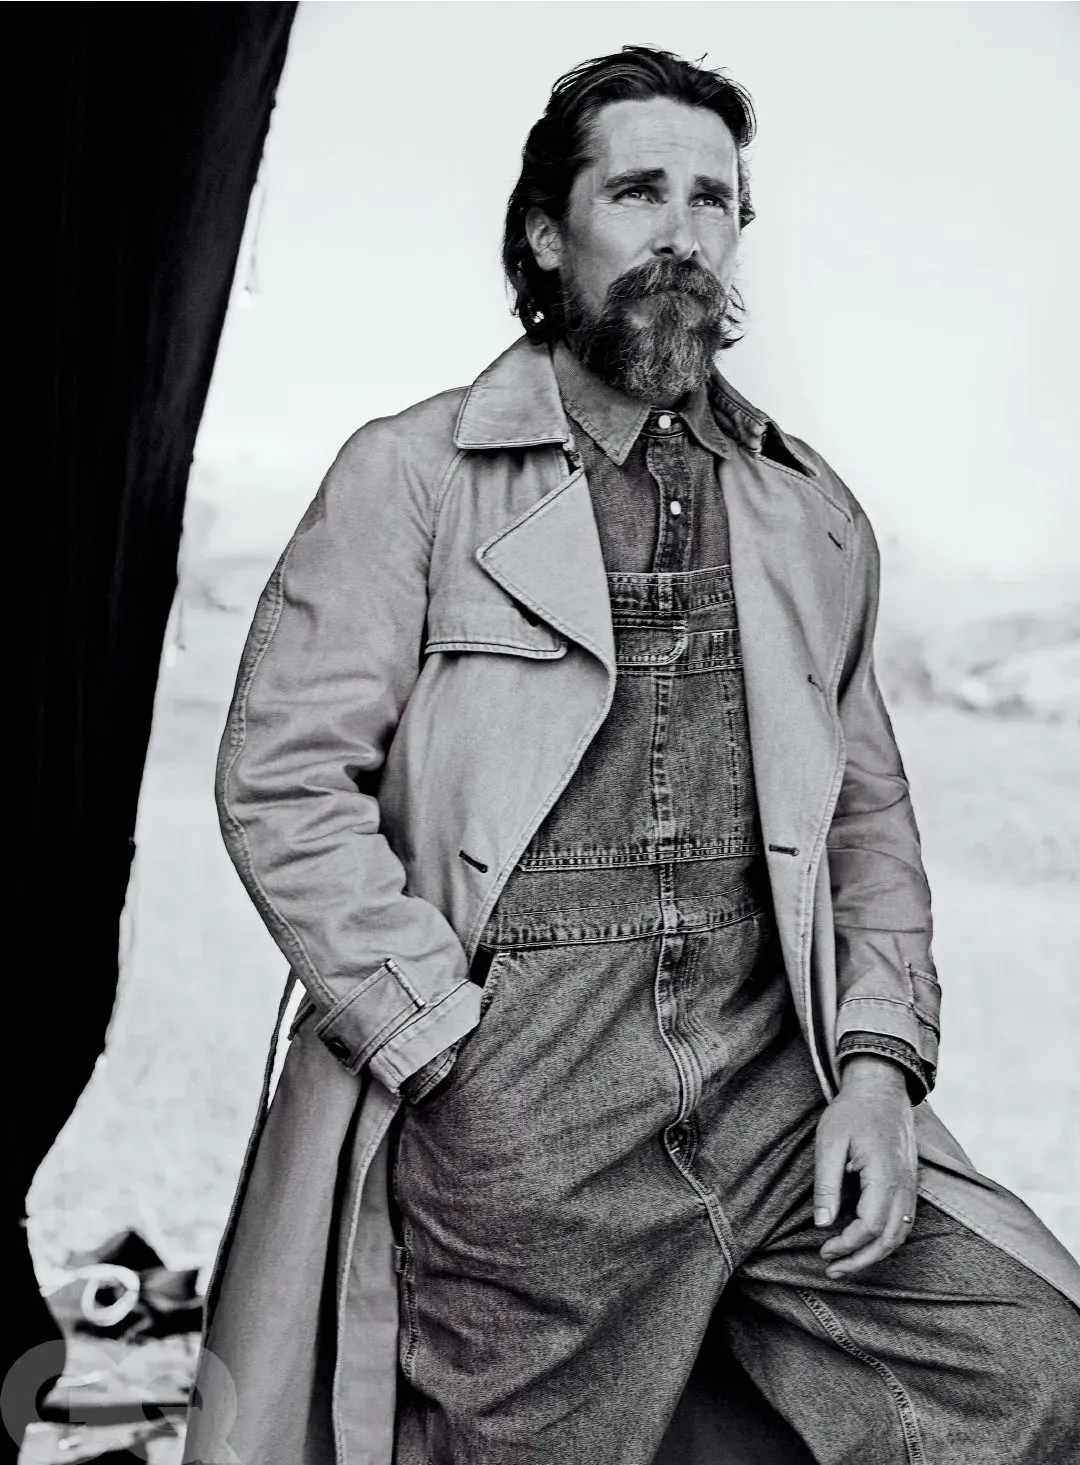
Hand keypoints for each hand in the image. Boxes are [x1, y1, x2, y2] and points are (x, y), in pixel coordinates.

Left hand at [813, 1055, 917, 1278]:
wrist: (881, 1089)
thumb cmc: (852, 1112)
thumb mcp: (830, 1142)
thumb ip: (826, 1184)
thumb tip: (822, 1224)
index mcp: (884, 1175)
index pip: (870, 1226)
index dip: (847, 1245)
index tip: (823, 1249)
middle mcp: (904, 1186)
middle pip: (889, 1239)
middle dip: (860, 1260)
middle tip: (832, 1269)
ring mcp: (911, 1186)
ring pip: (900, 1235)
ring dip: (874, 1255)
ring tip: (846, 1264)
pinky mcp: (909, 1185)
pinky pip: (904, 1223)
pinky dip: (886, 1241)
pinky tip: (866, 1245)